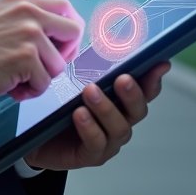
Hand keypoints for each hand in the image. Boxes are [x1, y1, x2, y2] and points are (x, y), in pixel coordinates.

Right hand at [0, 0, 84, 102]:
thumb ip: (26, 21)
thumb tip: (55, 37)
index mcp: (20, 1)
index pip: (64, 7)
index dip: (68, 30)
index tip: (60, 45)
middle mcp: (27, 12)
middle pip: (73, 30)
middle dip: (65, 54)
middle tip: (45, 66)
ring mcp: (28, 34)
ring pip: (58, 64)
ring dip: (41, 78)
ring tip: (16, 78)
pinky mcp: (26, 58)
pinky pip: (44, 83)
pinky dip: (30, 92)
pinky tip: (11, 86)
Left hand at [23, 62, 170, 171]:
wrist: (36, 137)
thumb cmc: (58, 105)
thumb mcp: (73, 81)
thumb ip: (90, 65)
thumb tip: (102, 39)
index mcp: (120, 101)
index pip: (144, 90)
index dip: (153, 78)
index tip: (159, 63)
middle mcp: (120, 121)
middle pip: (137, 110)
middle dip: (133, 93)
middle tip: (122, 79)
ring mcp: (109, 140)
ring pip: (119, 127)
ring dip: (106, 108)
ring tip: (90, 91)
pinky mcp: (91, 155)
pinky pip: (96, 143)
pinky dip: (90, 127)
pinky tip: (79, 114)